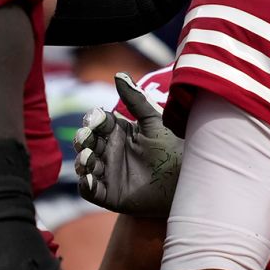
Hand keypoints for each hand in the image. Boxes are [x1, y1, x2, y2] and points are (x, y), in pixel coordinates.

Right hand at [74, 73, 182, 214]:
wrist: (186, 179)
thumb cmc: (173, 147)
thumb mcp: (154, 121)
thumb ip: (136, 100)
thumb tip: (118, 74)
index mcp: (120, 132)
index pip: (97, 123)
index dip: (93, 121)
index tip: (97, 121)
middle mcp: (111, 151)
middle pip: (87, 142)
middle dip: (83, 139)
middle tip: (88, 139)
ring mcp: (109, 173)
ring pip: (85, 165)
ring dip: (83, 160)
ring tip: (90, 158)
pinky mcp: (110, 194)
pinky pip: (90, 190)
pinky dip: (86, 185)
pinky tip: (89, 179)